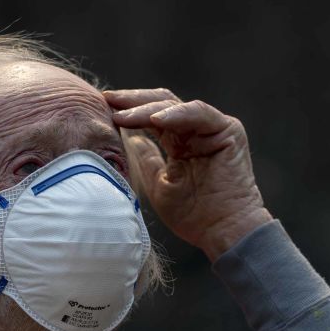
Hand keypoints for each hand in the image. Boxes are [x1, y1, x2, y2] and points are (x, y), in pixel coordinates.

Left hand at [104, 88, 272, 260]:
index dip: (127, 111)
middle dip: (132, 101)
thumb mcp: (159, 184)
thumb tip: (130, 139)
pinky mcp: (228, 130)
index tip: (101, 108)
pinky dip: (176, 115)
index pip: (152, 117)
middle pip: (161, 104)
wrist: (223, 232)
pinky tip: (153, 120)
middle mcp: (197, 131)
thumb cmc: (194, 217)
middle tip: (107, 99)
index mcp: (182, 143)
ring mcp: (214, 128)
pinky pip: (198, 113)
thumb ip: (147, 160)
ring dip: (146, 109)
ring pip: (175, 106)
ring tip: (122, 114)